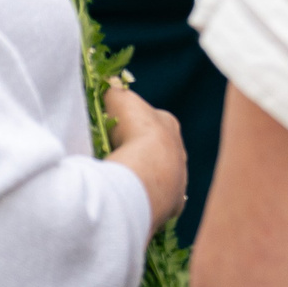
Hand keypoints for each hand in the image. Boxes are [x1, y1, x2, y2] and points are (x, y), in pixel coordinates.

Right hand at [105, 81, 186, 237]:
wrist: (149, 169)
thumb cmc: (134, 130)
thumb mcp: (119, 100)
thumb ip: (113, 92)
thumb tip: (109, 84)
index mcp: (169, 126)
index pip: (150, 124)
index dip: (132, 127)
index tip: (116, 134)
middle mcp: (178, 152)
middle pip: (157, 152)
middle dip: (140, 155)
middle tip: (117, 160)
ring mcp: (178, 178)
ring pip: (159, 177)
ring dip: (143, 179)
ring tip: (121, 182)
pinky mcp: (173, 202)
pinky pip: (158, 201)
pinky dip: (145, 200)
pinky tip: (130, 200)